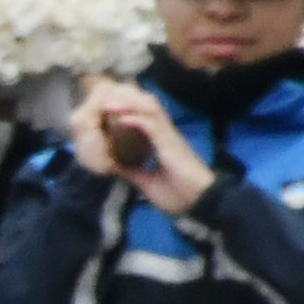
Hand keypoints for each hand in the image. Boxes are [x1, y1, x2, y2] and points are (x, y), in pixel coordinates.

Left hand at [70, 80, 209, 213]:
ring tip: (109, 104)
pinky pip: (154, 127)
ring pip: (150, 111)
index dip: (127, 110)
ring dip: (129, 106)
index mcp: (160, 142)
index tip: (105, 110)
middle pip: (147, 108)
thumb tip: (115, 165)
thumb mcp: (147, 182)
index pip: (143, 118)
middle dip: (126, 101)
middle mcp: (166, 135)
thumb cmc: (178, 194)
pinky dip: (137, 121)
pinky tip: (122, 119)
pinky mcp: (171, 145)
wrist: (199, 202)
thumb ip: (133, 170)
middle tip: (103, 101)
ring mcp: (169, 138)